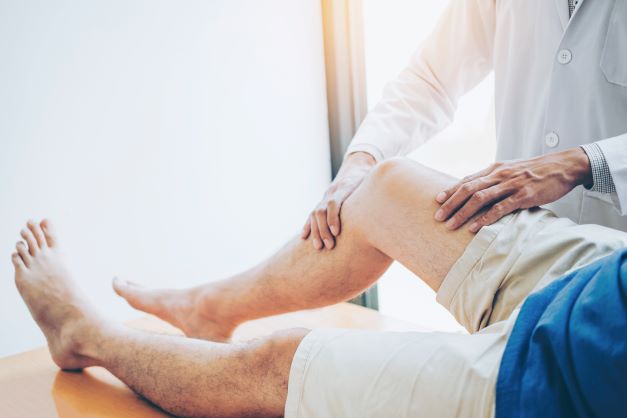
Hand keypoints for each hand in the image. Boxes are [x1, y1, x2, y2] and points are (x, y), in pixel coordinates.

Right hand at [302, 152, 375, 249]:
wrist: (357, 166)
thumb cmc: (369, 179)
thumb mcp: (374, 183)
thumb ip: (377, 194)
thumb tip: (392, 209)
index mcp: (345, 187)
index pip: (334, 203)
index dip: (333, 218)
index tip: (337, 232)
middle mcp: (332, 192)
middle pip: (321, 211)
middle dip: (323, 230)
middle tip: (330, 246)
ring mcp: (325, 196)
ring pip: (314, 214)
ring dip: (315, 231)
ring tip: (319, 247)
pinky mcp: (322, 201)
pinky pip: (311, 214)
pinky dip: (308, 226)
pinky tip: (304, 237)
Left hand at [434, 147, 592, 232]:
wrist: (563, 166)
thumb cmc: (536, 171)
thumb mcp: (511, 171)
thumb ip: (495, 179)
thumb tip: (478, 190)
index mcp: (495, 169)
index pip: (467, 180)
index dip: (451, 190)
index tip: (437, 200)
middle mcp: (499, 175)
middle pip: (468, 189)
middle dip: (451, 204)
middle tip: (438, 217)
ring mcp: (511, 185)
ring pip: (480, 199)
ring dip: (463, 213)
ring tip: (451, 225)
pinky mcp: (523, 195)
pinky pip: (499, 208)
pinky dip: (485, 219)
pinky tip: (474, 228)